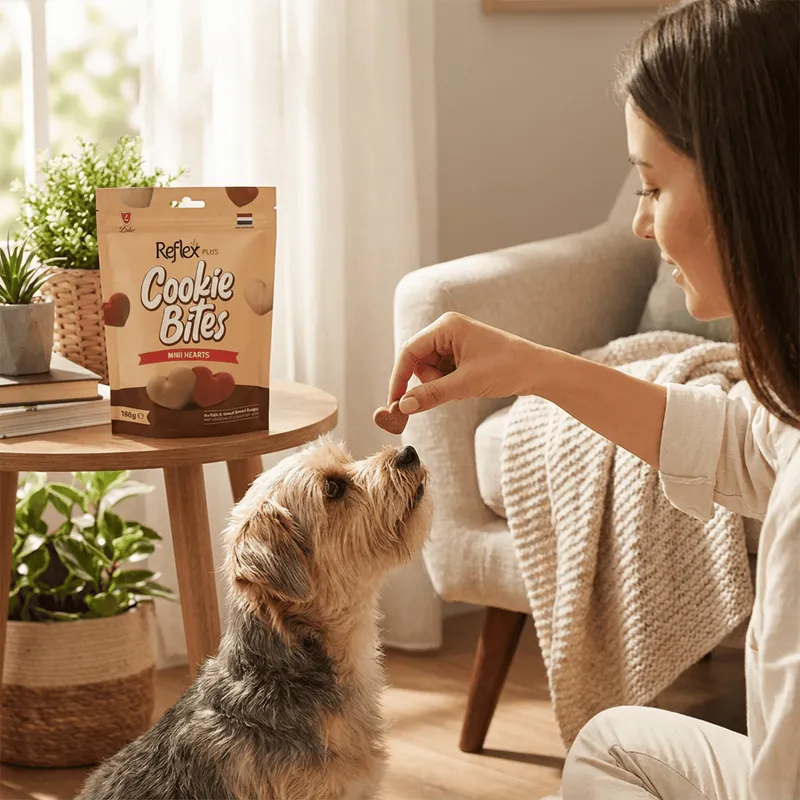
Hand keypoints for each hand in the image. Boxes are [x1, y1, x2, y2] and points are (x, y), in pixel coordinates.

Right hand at [388, 312, 539, 413]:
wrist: (538, 370)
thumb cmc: (507, 368)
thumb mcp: (466, 384)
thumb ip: (432, 394)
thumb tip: (403, 406)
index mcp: (446, 326)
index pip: (409, 351)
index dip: (399, 378)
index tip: (395, 403)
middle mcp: (447, 330)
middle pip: (418, 362)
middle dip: (429, 382)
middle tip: (452, 391)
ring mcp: (454, 342)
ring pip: (429, 371)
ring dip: (441, 385)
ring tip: (466, 386)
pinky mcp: (460, 354)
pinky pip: (442, 374)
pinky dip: (450, 385)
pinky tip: (469, 385)